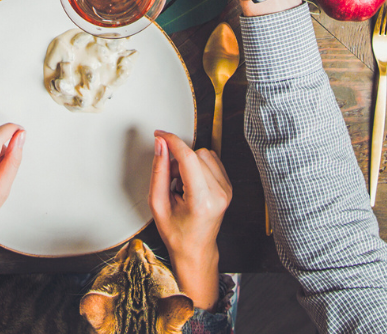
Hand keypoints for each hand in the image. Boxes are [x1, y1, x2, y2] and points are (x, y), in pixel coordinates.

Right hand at [149, 130, 229, 308]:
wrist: (195, 249)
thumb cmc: (177, 234)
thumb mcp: (158, 204)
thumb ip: (158, 172)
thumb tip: (161, 146)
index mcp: (202, 201)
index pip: (188, 158)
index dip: (172, 141)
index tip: (160, 135)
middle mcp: (219, 194)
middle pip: (196, 154)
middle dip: (178, 160)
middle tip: (170, 179)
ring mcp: (227, 190)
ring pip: (205, 154)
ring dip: (189, 163)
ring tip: (181, 184)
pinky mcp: (228, 186)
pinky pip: (212, 161)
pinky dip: (198, 166)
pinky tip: (191, 183)